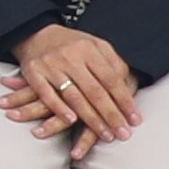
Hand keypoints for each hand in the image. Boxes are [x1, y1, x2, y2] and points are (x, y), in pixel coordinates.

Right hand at [2, 24, 142, 154]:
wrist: (36, 34)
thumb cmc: (71, 45)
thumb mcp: (95, 45)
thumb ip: (112, 62)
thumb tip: (128, 82)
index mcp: (89, 50)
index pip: (111, 79)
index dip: (124, 101)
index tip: (135, 119)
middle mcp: (71, 57)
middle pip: (95, 91)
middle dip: (111, 115)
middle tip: (122, 133)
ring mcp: (51, 66)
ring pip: (74, 96)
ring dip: (90, 118)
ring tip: (104, 134)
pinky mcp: (34, 73)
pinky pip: (47, 94)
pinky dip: (59, 109)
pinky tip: (71, 121)